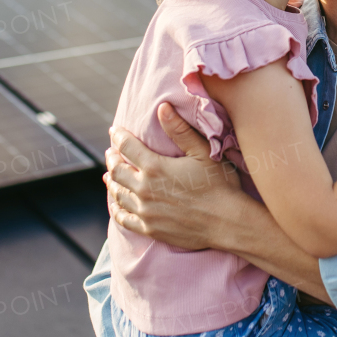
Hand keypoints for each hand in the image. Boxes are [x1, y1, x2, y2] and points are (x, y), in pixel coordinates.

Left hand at [105, 103, 245, 250]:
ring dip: (111, 182)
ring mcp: (145, 211)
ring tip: (110, 175)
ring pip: (117, 194)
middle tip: (110, 153)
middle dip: (112, 159)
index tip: (114, 131)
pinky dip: (116, 208)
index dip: (118, 137)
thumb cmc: (219, 185)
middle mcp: (144, 189)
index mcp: (155, 167)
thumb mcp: (203, 152)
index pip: (127, 147)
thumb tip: (162, 107)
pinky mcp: (149, 229)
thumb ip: (180, 130)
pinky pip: (123, 218)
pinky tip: (116, 204)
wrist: (226, 222)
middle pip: (117, 171)